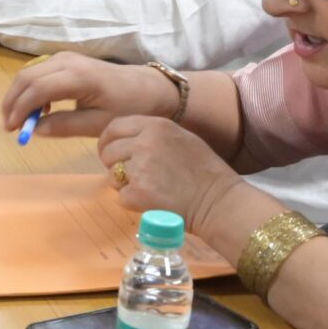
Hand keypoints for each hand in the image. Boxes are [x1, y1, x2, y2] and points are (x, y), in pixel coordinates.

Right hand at [0, 53, 178, 138]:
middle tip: (9, 126)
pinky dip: (30, 88)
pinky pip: (39, 71)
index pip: (36, 89)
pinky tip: (38, 108)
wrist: (149, 88)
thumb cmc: (128, 107)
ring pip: (30, 72)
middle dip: (13, 101)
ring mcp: (66, 57)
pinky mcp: (67, 59)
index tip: (12, 130)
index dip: (19, 109)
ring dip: (19, 94)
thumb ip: (65, 126)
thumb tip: (35, 130)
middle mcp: (68, 61)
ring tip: (19, 119)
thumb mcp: (98, 124)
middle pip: (27, 77)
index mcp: (78, 77)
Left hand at [96, 115, 240, 222]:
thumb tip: (126, 140)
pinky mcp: (138, 193)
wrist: (219, 202)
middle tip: (129, 176)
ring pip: (112, 175)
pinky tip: (152, 202)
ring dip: (123, 184)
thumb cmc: (205, 172)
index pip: (115, 127)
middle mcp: (144, 143)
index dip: (108, 140)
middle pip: (108, 152)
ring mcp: (140, 168)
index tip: (109, 151)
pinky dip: (132, 202)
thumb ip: (153, 134)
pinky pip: (121, 197)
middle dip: (112, 165)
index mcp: (156, 126)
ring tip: (147, 189)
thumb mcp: (181, 138)